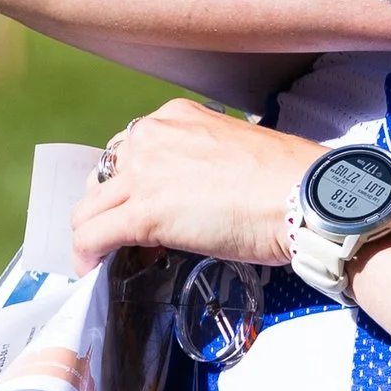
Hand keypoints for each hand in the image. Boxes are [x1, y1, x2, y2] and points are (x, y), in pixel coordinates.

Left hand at [67, 99, 305, 272]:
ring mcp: (144, 174)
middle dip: (109, 208)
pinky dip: (86, 257)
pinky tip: (93, 272)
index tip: (147, 209)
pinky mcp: (143, 213)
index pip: (132, 150)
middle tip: (128, 237)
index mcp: (176, 117)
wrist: (304, 197)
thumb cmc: (290, 180)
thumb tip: (202, 198)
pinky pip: (92, 236)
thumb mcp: (237, 153)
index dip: (134, 185)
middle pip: (103, 177)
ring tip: (107, 260)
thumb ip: (205, 166)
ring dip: (93, 236)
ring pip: (88, 208)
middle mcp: (152, 136)